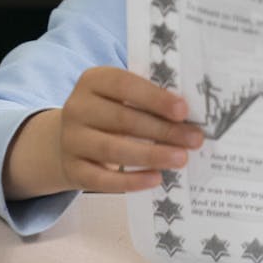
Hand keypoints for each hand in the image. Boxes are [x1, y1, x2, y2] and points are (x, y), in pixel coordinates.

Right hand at [3, 67, 203, 198]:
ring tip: (181, 159)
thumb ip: (148, 101)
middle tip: (194, 140)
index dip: (155, 97)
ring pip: (112, 150)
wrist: (69, 139)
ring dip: (151, 155)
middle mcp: (77, 108)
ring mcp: (71, 140)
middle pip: (122, 119)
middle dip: (162, 130)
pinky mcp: (72, 170)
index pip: (124, 85)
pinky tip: (155, 178)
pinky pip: (102, 180)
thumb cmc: (110, 113)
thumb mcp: (122, 98)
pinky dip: (131, 181)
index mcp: (93, 80)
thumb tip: (189, 119)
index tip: (183, 111)